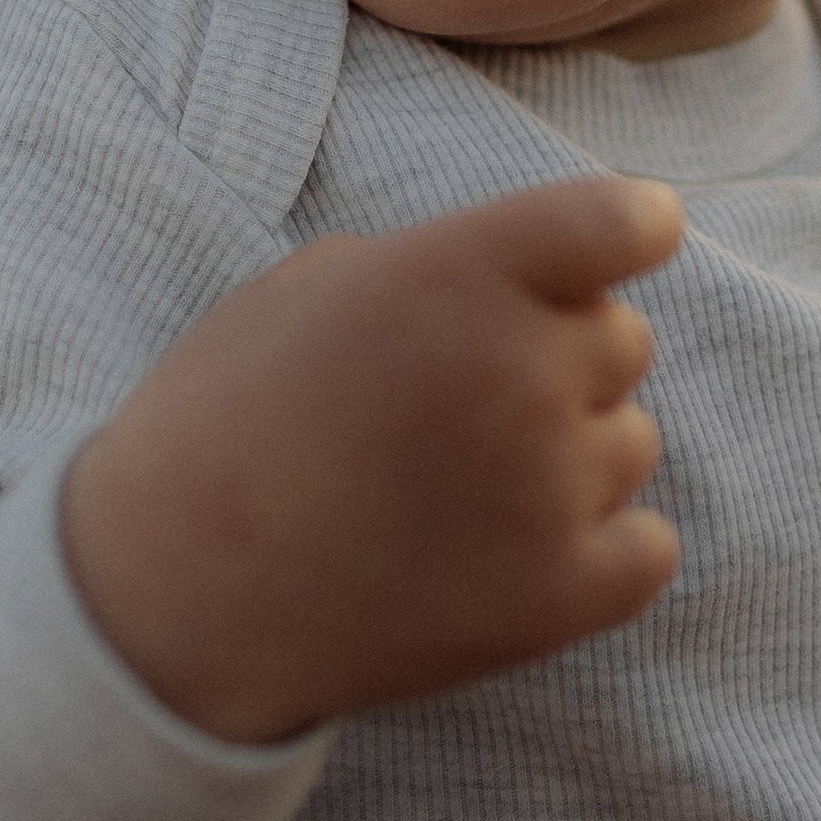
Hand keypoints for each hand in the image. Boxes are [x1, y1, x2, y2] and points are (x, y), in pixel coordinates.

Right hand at [62, 176, 682, 746]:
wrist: (173, 591)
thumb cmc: (226, 422)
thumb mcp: (307, 290)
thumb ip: (437, 264)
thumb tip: (525, 277)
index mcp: (456, 274)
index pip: (624, 221)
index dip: (634, 227)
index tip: (631, 239)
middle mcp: (517, 371)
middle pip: (624, 339)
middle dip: (558, 357)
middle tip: (457, 405)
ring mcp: (546, 491)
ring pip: (632, 444)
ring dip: (570, 456)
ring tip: (456, 489)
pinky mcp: (558, 599)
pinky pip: (648, 548)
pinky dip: (599, 550)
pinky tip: (510, 551)